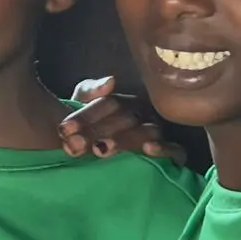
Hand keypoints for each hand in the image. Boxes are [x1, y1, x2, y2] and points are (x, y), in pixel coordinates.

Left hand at [60, 76, 184, 162]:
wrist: (98, 158)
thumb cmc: (89, 132)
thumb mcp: (81, 110)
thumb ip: (88, 92)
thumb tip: (111, 82)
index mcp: (123, 103)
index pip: (110, 103)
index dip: (86, 115)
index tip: (64, 129)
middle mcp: (143, 115)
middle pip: (127, 117)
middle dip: (98, 130)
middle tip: (74, 144)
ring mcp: (159, 134)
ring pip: (148, 132)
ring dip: (124, 140)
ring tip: (100, 150)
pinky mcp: (173, 155)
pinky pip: (176, 151)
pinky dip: (164, 149)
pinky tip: (148, 149)